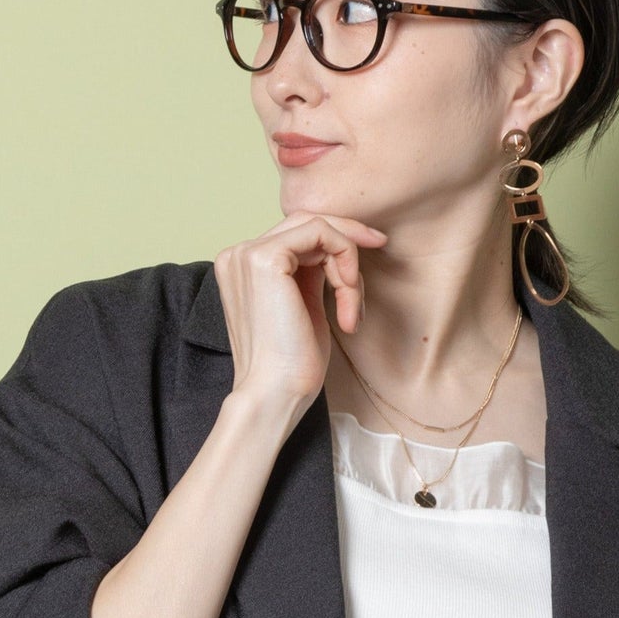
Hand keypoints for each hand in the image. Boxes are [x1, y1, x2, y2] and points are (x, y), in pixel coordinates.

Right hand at [214, 212, 386, 419]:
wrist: (276, 396)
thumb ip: (312, 273)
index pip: (296, 233)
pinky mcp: (264, 258)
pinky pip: (322, 234)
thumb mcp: (306, 307)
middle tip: (380, 246)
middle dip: (348, 239)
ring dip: (348, 264)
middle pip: (306, 222)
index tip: (372, 247)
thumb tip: (338, 250)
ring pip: (317, 226)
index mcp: (243, 267)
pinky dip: (345, 261)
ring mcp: (247, 254)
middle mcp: (238, 254)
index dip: (337, 238)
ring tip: (353, 308)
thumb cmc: (293, 366)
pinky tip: (348, 299)